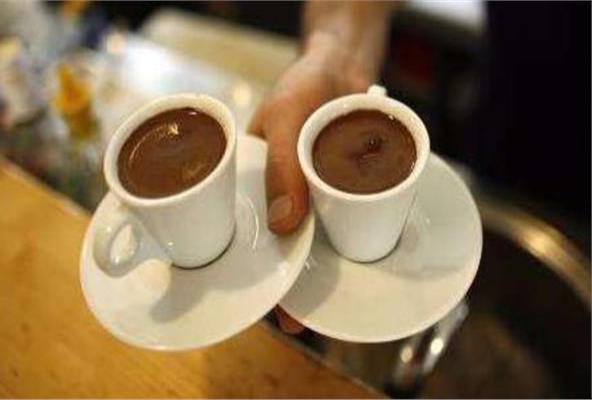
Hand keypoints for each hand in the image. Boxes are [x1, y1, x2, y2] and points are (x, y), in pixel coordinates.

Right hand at [249, 33, 370, 332]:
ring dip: (320, 269)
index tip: (258, 303)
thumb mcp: (287, 115)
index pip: (241, 230)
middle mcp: (281, 191)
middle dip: (287, 281)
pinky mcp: (342, 188)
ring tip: (328, 303)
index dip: (248, 268)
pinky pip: (345, 218)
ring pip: (315, 239)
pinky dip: (349, 239)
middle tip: (298, 319)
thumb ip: (283, 165)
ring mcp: (313, 192)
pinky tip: (356, 262)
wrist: (344, 64)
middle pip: (280, 244)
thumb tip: (283, 224)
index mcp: (251, 179)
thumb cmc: (304, 83)